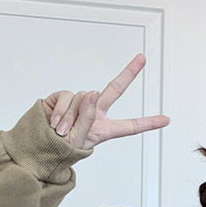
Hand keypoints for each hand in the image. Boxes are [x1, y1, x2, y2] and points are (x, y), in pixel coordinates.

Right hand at [41, 53, 169, 149]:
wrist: (38, 145)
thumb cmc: (60, 149)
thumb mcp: (78, 140)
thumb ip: (87, 117)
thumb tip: (94, 92)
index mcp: (104, 129)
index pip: (130, 126)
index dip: (148, 123)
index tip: (167, 119)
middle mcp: (95, 113)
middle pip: (115, 90)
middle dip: (129, 73)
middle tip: (142, 57)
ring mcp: (80, 104)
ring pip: (84, 98)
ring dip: (71, 116)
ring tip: (62, 131)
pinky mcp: (63, 97)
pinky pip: (67, 97)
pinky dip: (61, 110)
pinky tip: (55, 122)